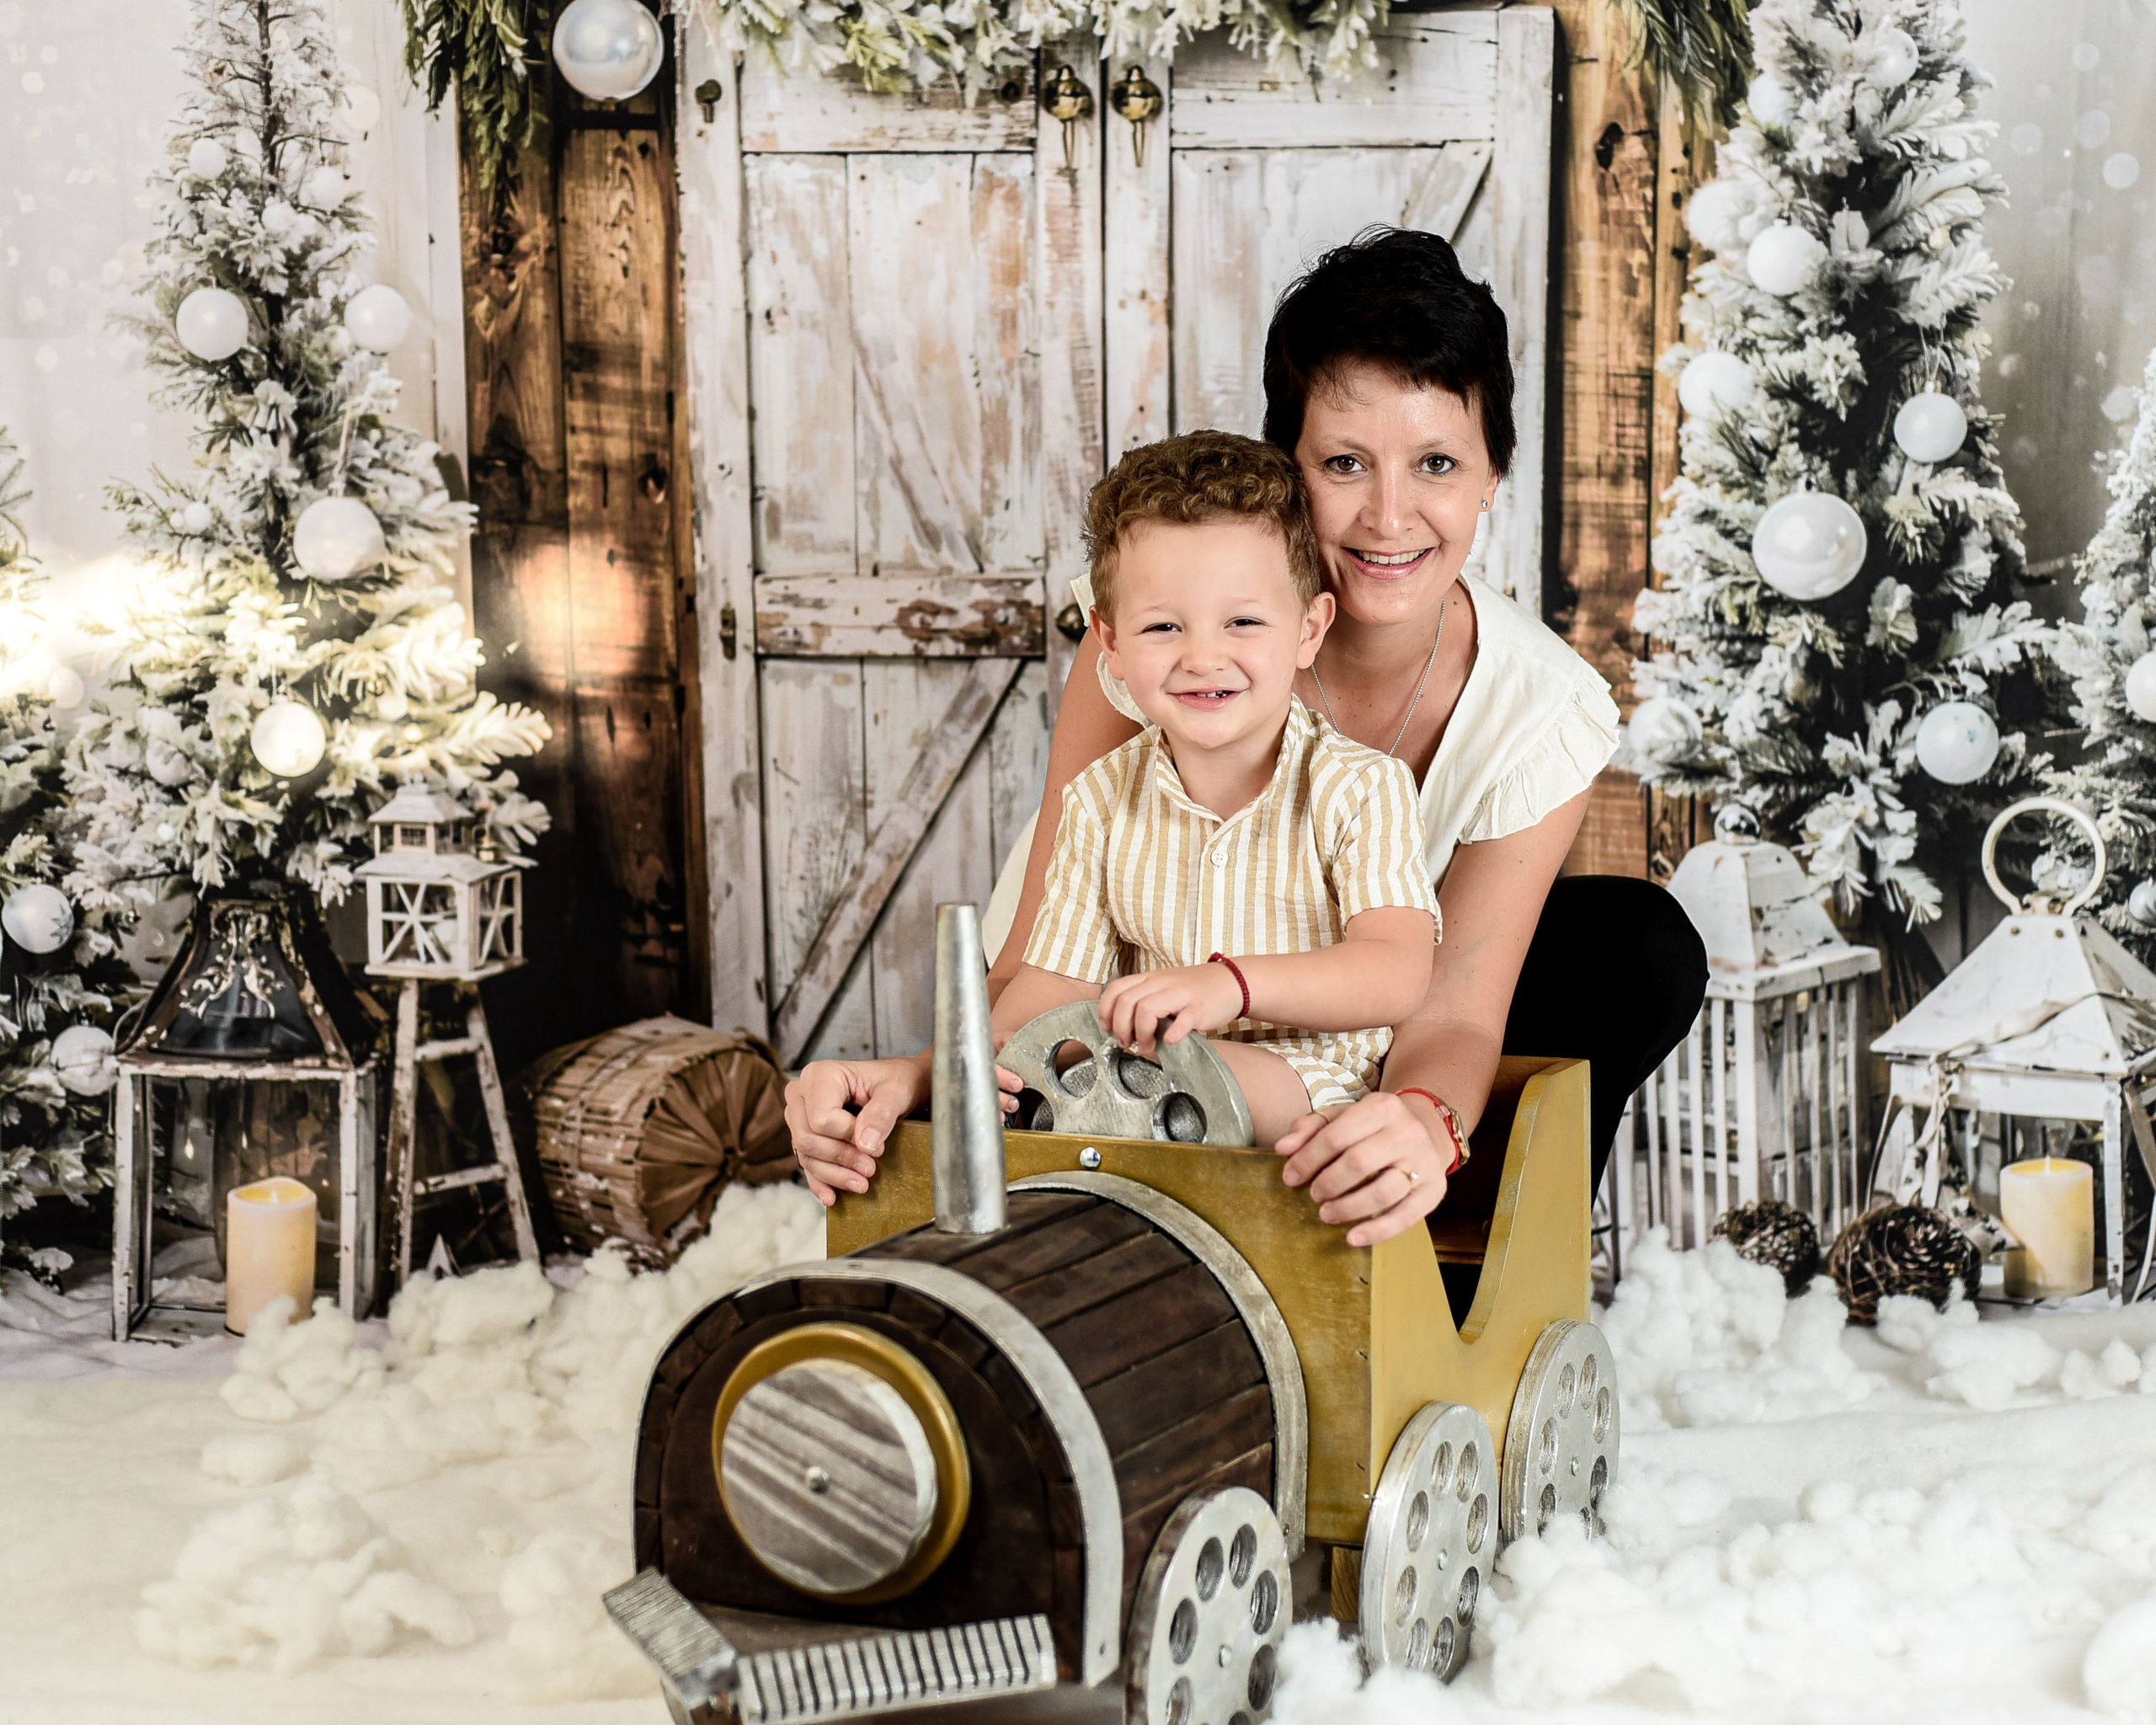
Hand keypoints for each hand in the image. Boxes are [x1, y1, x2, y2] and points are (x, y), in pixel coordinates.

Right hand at [784, 1054, 1023, 1204]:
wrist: (898, 1087)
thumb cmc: (896, 1081)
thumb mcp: (897, 1091)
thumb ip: (882, 1113)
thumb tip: (865, 1144)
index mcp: (819, 1075)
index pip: (821, 1119)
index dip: (847, 1137)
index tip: (876, 1145)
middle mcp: (801, 1094)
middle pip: (807, 1138)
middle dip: (841, 1158)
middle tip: (871, 1169)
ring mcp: (799, 1116)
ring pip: (806, 1155)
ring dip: (834, 1174)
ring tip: (863, 1183)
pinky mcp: (806, 1136)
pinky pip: (807, 1164)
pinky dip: (821, 1181)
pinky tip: (833, 1197)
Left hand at [1098, 963, 1243, 1054]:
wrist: (1231, 982)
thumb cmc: (1194, 990)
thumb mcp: (1164, 988)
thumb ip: (1144, 1001)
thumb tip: (1122, 1028)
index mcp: (1150, 978)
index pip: (1116, 988)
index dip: (1106, 1010)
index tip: (1107, 1028)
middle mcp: (1162, 983)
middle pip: (1127, 1001)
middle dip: (1121, 1027)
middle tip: (1127, 1044)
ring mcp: (1180, 995)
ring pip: (1147, 1008)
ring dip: (1141, 1033)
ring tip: (1147, 1047)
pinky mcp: (1199, 1009)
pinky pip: (1182, 1020)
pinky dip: (1173, 1033)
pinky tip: (1171, 1041)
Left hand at [1275, 1090, 1449, 1247]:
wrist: (1428, 1129)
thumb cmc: (1373, 1126)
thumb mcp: (1344, 1116)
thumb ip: (1311, 1128)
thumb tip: (1283, 1148)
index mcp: (1382, 1107)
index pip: (1336, 1135)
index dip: (1308, 1159)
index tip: (1289, 1177)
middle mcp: (1407, 1132)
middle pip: (1359, 1163)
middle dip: (1328, 1183)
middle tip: (1313, 1195)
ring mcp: (1425, 1162)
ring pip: (1383, 1192)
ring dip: (1348, 1208)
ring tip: (1327, 1214)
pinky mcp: (1435, 1190)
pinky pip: (1406, 1216)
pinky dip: (1377, 1231)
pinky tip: (1352, 1238)